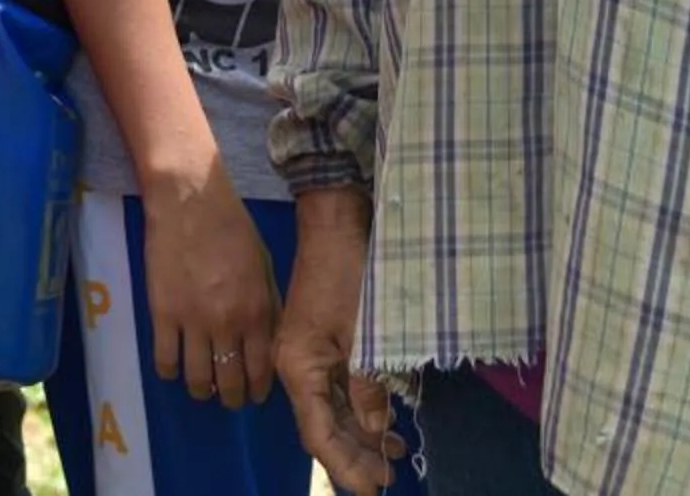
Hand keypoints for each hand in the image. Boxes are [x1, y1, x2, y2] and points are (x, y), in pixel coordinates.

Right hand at [140, 162, 280, 408]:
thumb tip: (268, 339)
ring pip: (197, 379)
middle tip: (228, 398)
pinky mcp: (162, 315)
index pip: (261, 369)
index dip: (257, 389)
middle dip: (232, 398)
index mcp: (257, 310)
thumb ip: (268, 304)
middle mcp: (228, 323)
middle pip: (230, 382)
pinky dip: (170, 372)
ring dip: (201, 390)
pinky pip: (165, 361)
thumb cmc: (232, 226)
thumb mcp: (264, 264)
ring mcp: (192, 322)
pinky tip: (174, 368)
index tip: (254, 395)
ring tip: (201, 387)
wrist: (189, 200)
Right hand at [278, 191, 402, 494]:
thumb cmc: (349, 273)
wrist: (336, 221)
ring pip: (332, 409)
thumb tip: (374, 431)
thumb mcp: (364, 332)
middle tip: (388, 478)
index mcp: (297, 367)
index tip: (373, 489)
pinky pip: (339, 387)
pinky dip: (361, 407)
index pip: (318, 433)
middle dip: (354, 456)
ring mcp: (309, 354)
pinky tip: (384, 420)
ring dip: (360, 434)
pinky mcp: (324, 342)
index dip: (345, 465)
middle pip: (323, 426)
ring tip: (393, 456)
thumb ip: (367, 385)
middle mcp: (297, 367)